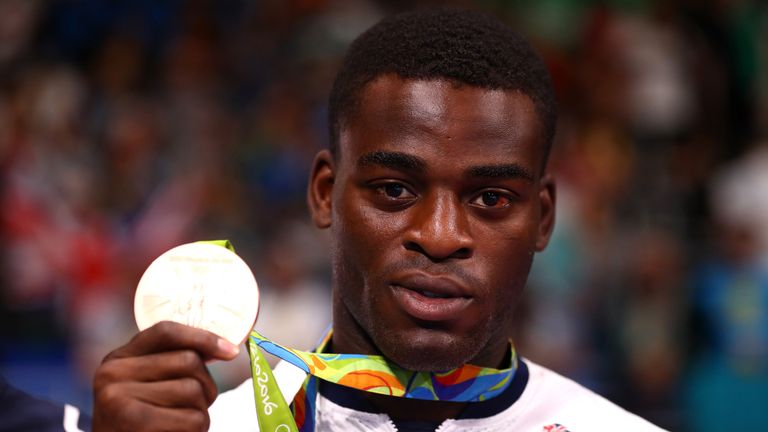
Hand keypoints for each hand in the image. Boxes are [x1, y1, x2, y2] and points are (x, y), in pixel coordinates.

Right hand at [92, 321, 239, 430]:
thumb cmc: (139, 425)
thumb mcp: (144, 389)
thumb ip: (171, 365)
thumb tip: (226, 349)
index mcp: (118, 359)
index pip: (166, 332)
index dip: (203, 337)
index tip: (231, 352)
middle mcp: (112, 373)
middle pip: (188, 361)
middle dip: (205, 387)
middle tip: (194, 409)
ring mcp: (119, 398)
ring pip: (193, 390)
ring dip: (200, 413)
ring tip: (181, 425)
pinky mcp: (134, 423)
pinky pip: (191, 419)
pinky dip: (196, 431)